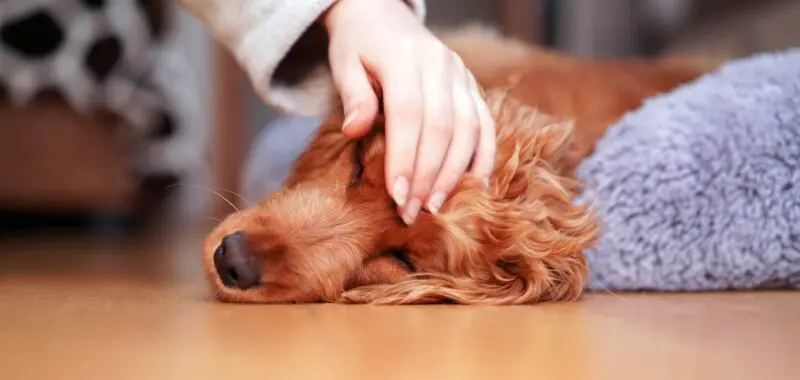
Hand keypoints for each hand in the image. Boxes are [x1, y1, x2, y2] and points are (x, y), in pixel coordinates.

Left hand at [322, 0, 495, 224]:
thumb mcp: (344, 62)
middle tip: (412, 212)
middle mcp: (439, 65)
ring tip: (436, 207)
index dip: (404, 158)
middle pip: (441, 127)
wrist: (382, 14)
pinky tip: (474, 188)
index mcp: (403, 57)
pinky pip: (486, 125)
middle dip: (428, 176)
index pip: (407, 114)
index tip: (396, 196)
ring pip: (468, 129)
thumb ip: (353, 96)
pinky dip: (483, 158)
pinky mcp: (472, 86)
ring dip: (455, 173)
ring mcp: (461, 75)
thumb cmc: (358, 44)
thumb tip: (355, 131)